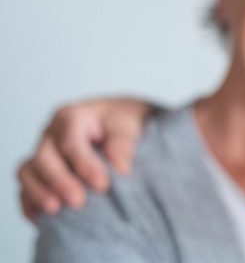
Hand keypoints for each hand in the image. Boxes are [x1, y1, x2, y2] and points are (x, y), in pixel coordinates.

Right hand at [17, 98, 151, 222]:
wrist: (114, 124)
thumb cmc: (119, 123)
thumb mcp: (126, 124)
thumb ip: (123, 142)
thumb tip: (121, 167)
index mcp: (71, 116)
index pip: (70, 141)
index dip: (84, 164)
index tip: (102, 185)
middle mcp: (51, 134)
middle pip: (44, 157)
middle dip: (60, 181)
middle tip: (79, 201)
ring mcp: (41, 153)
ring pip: (28, 172)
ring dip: (39, 192)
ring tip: (55, 211)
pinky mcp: (38, 173)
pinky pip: (25, 188)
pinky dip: (30, 203)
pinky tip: (42, 219)